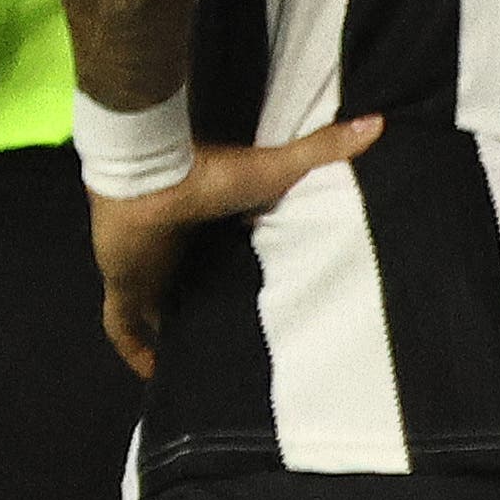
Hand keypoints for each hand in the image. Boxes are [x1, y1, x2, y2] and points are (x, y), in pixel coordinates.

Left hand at [88, 116, 381, 380]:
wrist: (151, 176)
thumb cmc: (209, 172)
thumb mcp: (277, 169)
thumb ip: (322, 149)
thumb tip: (377, 122)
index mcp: (203, 224)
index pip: (214, 253)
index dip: (228, 273)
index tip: (253, 295)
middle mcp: (173, 249)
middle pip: (184, 284)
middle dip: (199, 308)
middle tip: (228, 338)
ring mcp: (144, 270)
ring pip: (153, 310)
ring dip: (169, 332)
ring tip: (199, 363)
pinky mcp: (123, 289)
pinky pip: (123, 329)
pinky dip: (135, 352)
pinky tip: (155, 377)